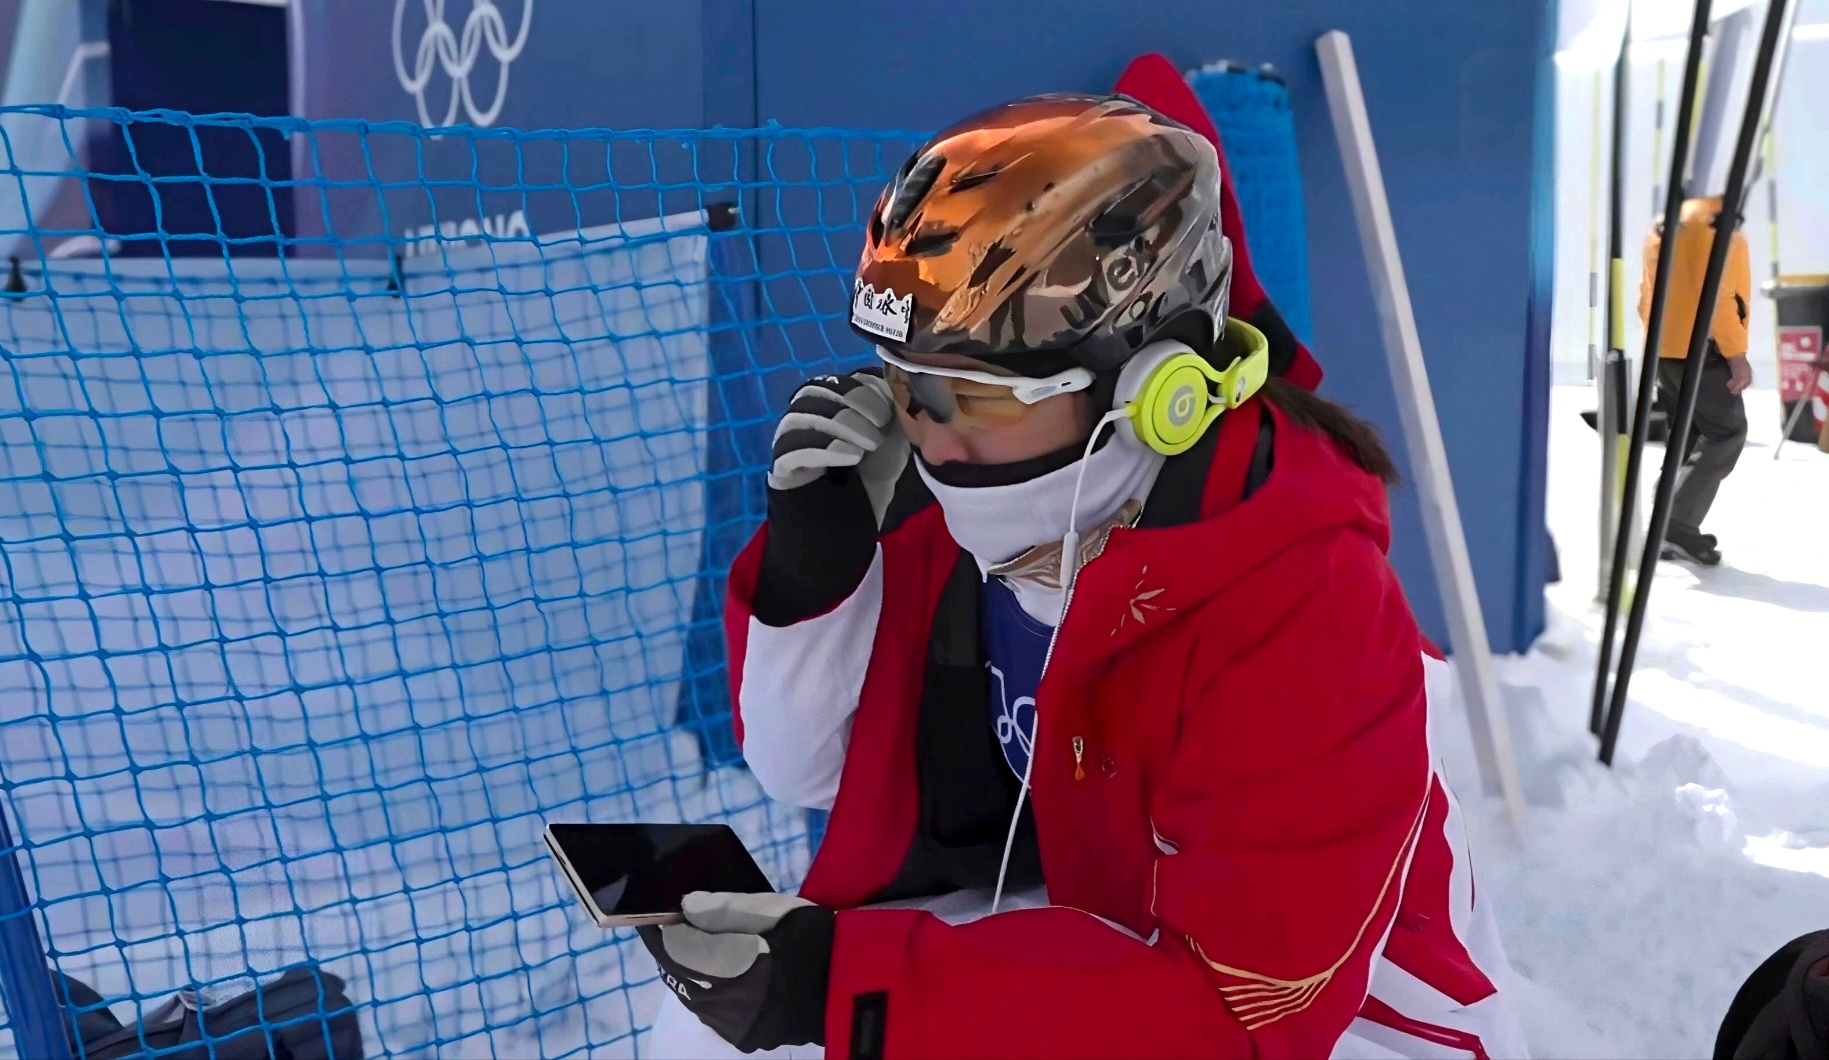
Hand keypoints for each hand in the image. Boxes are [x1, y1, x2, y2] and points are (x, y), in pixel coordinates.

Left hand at [639, 892, 833, 1051]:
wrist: (854, 984)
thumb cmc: (812, 938)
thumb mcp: (770, 909)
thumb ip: (722, 908)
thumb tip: (685, 906)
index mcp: (724, 968)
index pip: (671, 947)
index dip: (659, 928)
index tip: (656, 912)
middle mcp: (720, 1006)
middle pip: (679, 973)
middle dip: (675, 949)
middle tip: (679, 924)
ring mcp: (733, 1027)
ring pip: (694, 994)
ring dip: (692, 970)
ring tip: (704, 947)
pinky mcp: (746, 1038)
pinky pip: (714, 1011)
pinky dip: (713, 989)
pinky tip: (729, 972)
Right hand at [769, 371, 907, 525]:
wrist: (847, 535)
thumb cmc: (867, 487)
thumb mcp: (891, 447)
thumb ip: (894, 416)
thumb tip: (899, 389)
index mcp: (829, 410)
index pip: (836, 380)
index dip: (863, 385)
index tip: (890, 404)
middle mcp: (804, 420)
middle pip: (815, 389)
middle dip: (853, 399)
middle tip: (881, 423)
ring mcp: (789, 443)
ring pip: (801, 414)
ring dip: (840, 422)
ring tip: (869, 445)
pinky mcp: (781, 469)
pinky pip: (791, 448)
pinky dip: (824, 448)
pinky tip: (852, 458)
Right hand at [1727, 355, 1752, 395]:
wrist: (1737, 355)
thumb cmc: (1740, 361)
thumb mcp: (1745, 368)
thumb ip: (1745, 374)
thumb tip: (1742, 380)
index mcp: (1749, 374)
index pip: (1748, 383)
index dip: (1744, 387)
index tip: (1740, 389)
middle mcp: (1747, 375)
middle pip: (1744, 385)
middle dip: (1739, 389)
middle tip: (1734, 392)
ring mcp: (1742, 375)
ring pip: (1739, 384)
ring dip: (1734, 388)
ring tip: (1730, 389)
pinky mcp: (1736, 373)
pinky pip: (1734, 381)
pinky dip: (1731, 383)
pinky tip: (1728, 384)